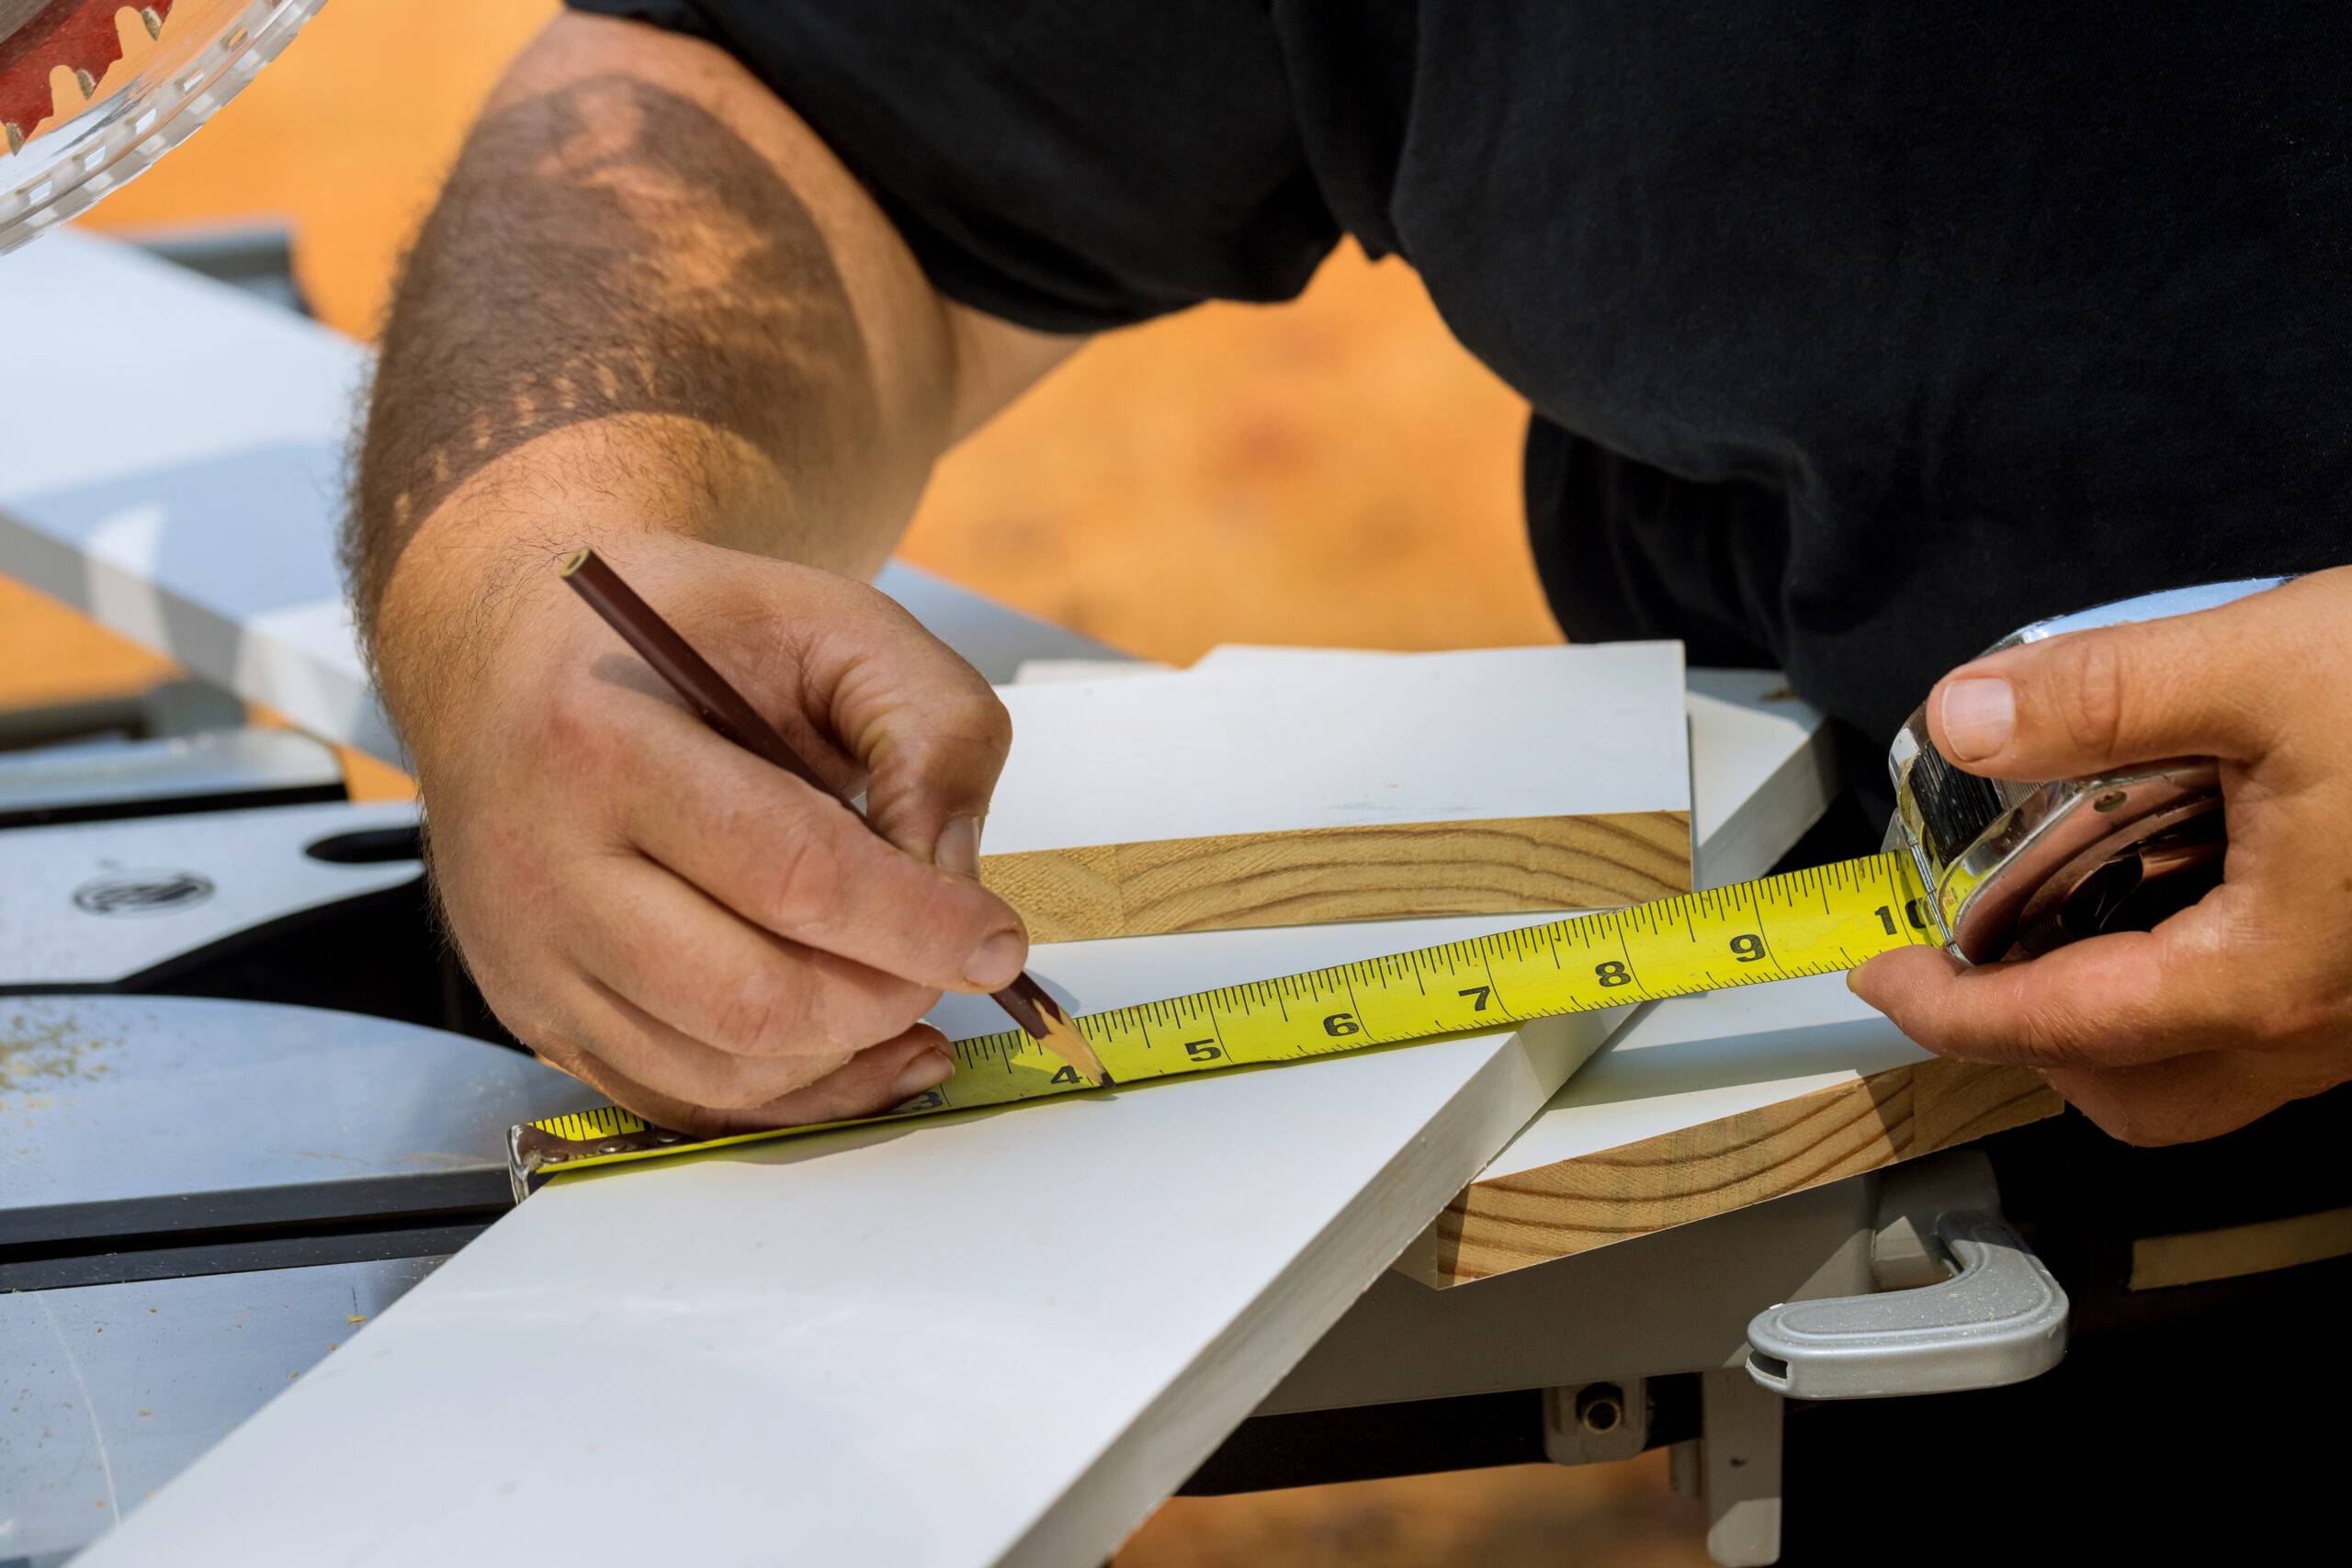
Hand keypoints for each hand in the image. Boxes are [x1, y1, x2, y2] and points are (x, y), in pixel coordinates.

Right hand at [403, 535, 1026, 1133]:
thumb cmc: (673, 637)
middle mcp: (542, 869)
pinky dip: (794, 1097)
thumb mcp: (823, 617)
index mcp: (600, 744)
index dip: (918, 923)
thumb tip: (956, 872)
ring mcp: (531, 961)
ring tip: (905, 987)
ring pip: (721, 1072)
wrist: (504, 663)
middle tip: (950, 960)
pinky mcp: (538, 1021)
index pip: (791, 874)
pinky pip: (683, 1104)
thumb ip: (926, 721)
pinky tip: (863, 1049)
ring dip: (847, 1053)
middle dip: (886, 997)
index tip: (997, 939)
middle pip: (751, 999)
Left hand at [1851, 567, 2351, 1144]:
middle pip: (2130, 1093)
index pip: (2056, 1025)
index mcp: (2268, 976)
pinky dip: (2190, 989)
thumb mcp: (2272, 664)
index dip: (1946, 1007)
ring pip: (2206, 1078)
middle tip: (1969, 954)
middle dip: (2027, 1042)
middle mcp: (2323, 1026)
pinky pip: (2270, 1032)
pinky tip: (2182, 884)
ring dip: (2111, 1023)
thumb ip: (2103, 695)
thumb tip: (1962, 718)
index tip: (1878, 972)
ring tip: (2065, 916)